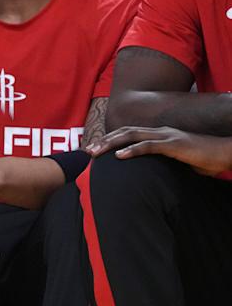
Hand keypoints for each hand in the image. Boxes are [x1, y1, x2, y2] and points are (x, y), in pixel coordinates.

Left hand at [89, 125, 231, 176]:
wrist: (225, 153)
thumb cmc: (204, 159)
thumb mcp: (177, 161)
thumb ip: (162, 163)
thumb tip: (148, 174)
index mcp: (159, 134)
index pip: (129, 133)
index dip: (110, 139)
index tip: (94, 149)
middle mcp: (160, 131)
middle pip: (125, 132)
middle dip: (104, 141)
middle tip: (87, 151)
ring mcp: (167, 136)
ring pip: (132, 136)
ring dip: (112, 144)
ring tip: (96, 153)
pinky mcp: (174, 144)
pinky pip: (149, 146)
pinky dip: (132, 150)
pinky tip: (120, 156)